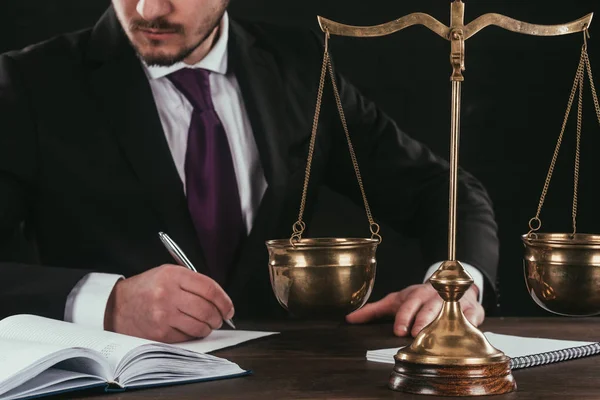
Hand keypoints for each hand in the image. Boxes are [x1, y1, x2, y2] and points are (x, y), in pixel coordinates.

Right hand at [104, 264, 233, 342]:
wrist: (117, 305)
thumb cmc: (147, 288)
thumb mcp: (168, 273)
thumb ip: (193, 282)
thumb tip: (220, 299)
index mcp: (173, 275)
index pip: (210, 289)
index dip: (225, 301)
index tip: (229, 308)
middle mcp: (168, 294)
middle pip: (207, 309)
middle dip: (219, 317)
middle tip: (220, 318)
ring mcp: (163, 315)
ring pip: (200, 326)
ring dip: (209, 328)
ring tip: (207, 324)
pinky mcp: (159, 332)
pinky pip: (187, 337)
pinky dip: (193, 335)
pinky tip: (191, 329)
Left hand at [346, 283, 482, 336]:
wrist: (449, 284)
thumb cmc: (418, 298)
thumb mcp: (396, 301)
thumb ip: (373, 310)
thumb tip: (349, 318)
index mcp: (415, 294)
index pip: (408, 304)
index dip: (403, 316)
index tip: (398, 330)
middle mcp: (433, 296)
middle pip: (428, 307)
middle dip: (422, 319)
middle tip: (416, 333)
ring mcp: (453, 301)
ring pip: (450, 310)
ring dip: (444, 321)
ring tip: (439, 334)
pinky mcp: (472, 308)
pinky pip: (473, 314)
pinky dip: (471, 321)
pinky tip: (467, 327)